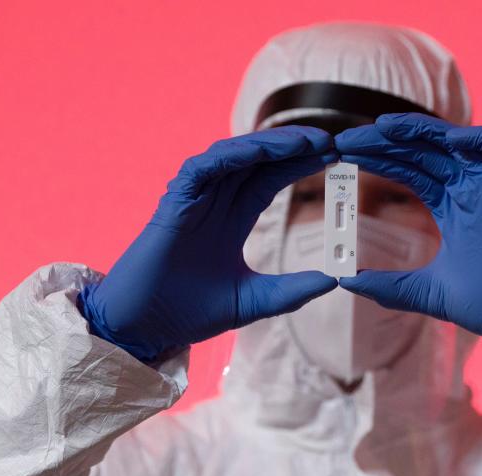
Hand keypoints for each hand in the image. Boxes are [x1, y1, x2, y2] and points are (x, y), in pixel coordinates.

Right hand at [79, 126, 338, 360]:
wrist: (147, 328)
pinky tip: (259, 152)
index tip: (334, 157)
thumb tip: (334, 280)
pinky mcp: (173, 203)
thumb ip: (292, 290)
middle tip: (330, 140)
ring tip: (304, 141)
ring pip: (234, 156)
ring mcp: (194, 199)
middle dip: (293, 146)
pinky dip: (231, 156)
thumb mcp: (255, 300)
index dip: (300, 164)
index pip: (271, 179)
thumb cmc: (192, 314)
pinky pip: (203, 168)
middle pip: (258, 160)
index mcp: (233, 220)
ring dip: (268, 145)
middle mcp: (215, 202)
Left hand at [334, 113, 481, 350]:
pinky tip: (447, 140)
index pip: (410, 171)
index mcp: (452, 210)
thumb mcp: (427, 292)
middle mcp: (471, 192)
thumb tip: (346, 282)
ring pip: (456, 144)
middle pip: (425, 152)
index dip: (380, 159)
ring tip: (382, 126)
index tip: (345, 154)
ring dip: (420, 131)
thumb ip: (389, 287)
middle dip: (387, 142)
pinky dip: (478, 140)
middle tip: (347, 139)